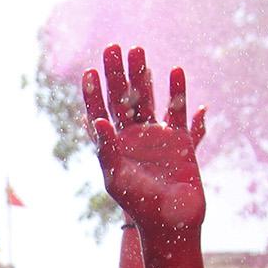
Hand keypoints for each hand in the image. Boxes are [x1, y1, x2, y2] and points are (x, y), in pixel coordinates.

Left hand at [82, 45, 206, 232]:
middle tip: (113, 47)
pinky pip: (176, 110)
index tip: (89, 72)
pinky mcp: (179, 139)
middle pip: (123, 98)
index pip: (100, 113)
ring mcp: (155, 136)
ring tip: (137, 50)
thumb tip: (96, 120)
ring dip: (142, 75)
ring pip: (148, 98)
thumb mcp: (117, 177)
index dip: (93, 93)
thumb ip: (106, 148)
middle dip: (117, 74)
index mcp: (113, 146)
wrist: (171, 220)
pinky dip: (176, 92)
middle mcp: (132, 137)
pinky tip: (174, 71)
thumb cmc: (139, 204)